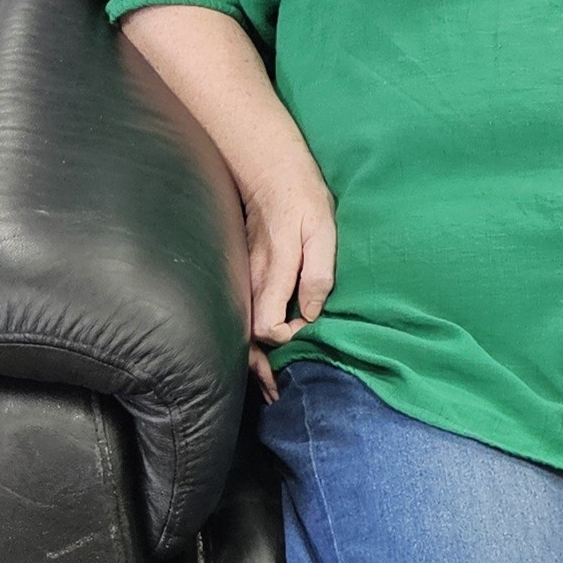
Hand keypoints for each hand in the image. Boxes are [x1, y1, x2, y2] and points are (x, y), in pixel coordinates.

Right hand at [242, 162, 337, 400]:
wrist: (270, 169)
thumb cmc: (303, 199)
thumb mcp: (321, 230)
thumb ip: (317, 272)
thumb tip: (310, 313)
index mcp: (271, 274)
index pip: (268, 328)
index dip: (289, 341)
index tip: (308, 336)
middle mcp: (251, 282)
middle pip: (246, 338)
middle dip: (260, 370)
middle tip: (276, 394)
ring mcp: (244, 279)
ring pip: (241, 329)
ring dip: (253, 359)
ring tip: (269, 384)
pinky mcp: (244, 274)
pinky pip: (243, 313)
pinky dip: (250, 338)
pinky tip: (263, 350)